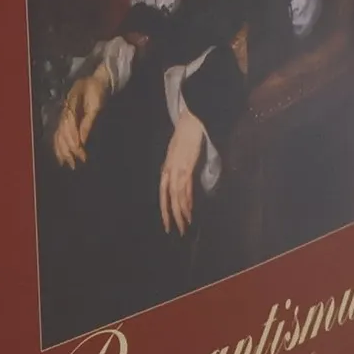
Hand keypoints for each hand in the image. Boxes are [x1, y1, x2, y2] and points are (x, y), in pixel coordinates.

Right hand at [52, 64, 110, 167]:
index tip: (79, 151)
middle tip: (75, 164)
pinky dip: (58, 147)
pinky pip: (58, 135)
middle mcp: (64, 113)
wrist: (95, 81)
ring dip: (62, 151)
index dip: (73, 140)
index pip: (68, 127)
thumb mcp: (96, 104)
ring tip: (67, 164)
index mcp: (70, 107)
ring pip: (59, 136)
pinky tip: (61, 157)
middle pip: (62, 134)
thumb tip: (82, 139)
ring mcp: (63, 116)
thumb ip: (88, 122)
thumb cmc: (97, 90)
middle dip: (68, 150)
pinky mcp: (66, 120)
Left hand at [158, 106, 208, 234]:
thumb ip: (177, 169)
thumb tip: (181, 182)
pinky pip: (185, 188)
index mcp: (165, 169)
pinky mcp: (186, 168)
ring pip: (176, 196)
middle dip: (171, 215)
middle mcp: (168, 171)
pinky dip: (187, 200)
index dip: (164, 209)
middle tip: (175, 230)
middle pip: (167, 198)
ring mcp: (176, 170)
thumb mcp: (176, 155)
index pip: (163, 194)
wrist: (190, 124)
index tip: (167, 223)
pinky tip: (189, 210)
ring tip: (184, 225)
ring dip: (181, 212)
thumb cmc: (184, 138)